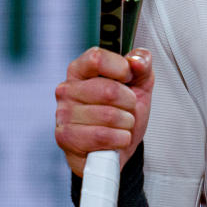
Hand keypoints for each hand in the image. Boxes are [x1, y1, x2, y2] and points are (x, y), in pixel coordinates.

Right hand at [54, 47, 153, 175]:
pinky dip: (119, 140)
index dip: (121, 69)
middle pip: (109, 90)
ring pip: (109, 116)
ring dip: (126, 124)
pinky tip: (115, 139)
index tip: (129, 78)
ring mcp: (63, 114)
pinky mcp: (65, 138)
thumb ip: (142, 64)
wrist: (118, 147)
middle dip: (129, 103)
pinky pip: (103, 137)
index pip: (97, 58)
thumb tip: (137, 60)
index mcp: (81, 70)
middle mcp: (67, 90)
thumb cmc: (123, 113)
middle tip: (127, 109)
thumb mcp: (139, 84)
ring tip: (120, 125)